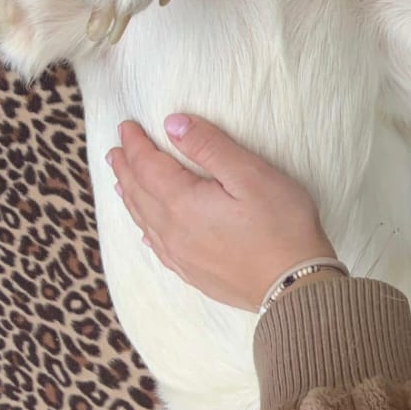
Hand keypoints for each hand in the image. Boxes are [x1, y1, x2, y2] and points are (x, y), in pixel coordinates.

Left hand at [107, 115, 334, 310]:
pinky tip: (146, 230)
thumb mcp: (250, 174)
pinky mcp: (195, 274)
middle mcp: (173, 231)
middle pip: (139, 193)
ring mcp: (182, 256)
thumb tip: (173, 124)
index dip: (135, 144)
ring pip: (144, 220)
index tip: (126, 126)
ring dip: (130, 197)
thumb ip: (210, 146)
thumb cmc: (281, 225)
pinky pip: (158, 247)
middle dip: (126, 169)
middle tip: (114, 151)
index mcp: (183, 202)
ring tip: (120, 182)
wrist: (295, 285)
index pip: (148, 166)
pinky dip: (146, 229)